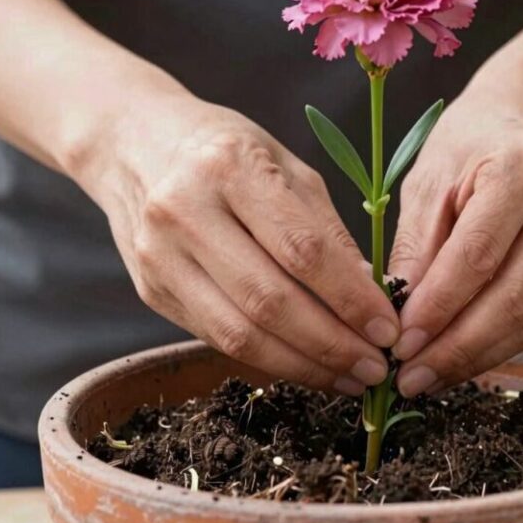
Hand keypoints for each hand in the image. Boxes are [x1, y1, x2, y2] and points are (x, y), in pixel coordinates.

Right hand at [80, 80, 398, 393]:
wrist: (134, 144)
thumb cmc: (226, 149)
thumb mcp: (286, 166)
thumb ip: (327, 230)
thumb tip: (371, 298)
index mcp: (230, 167)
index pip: (302, 249)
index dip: (350, 298)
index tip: (388, 329)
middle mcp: (186, 212)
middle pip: (268, 302)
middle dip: (332, 345)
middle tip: (376, 368)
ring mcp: (159, 256)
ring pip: (238, 334)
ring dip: (302, 366)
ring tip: (348, 378)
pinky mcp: (150, 290)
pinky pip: (216, 338)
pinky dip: (268, 359)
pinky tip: (305, 364)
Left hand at [388, 62, 522, 396]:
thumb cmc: (469, 145)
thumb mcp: (429, 180)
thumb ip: (416, 246)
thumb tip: (400, 319)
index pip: (478, 255)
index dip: (438, 308)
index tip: (399, 346)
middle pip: (514, 297)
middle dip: (456, 348)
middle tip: (409, 380)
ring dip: (476, 356)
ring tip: (429, 378)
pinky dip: (499, 344)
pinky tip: (461, 358)